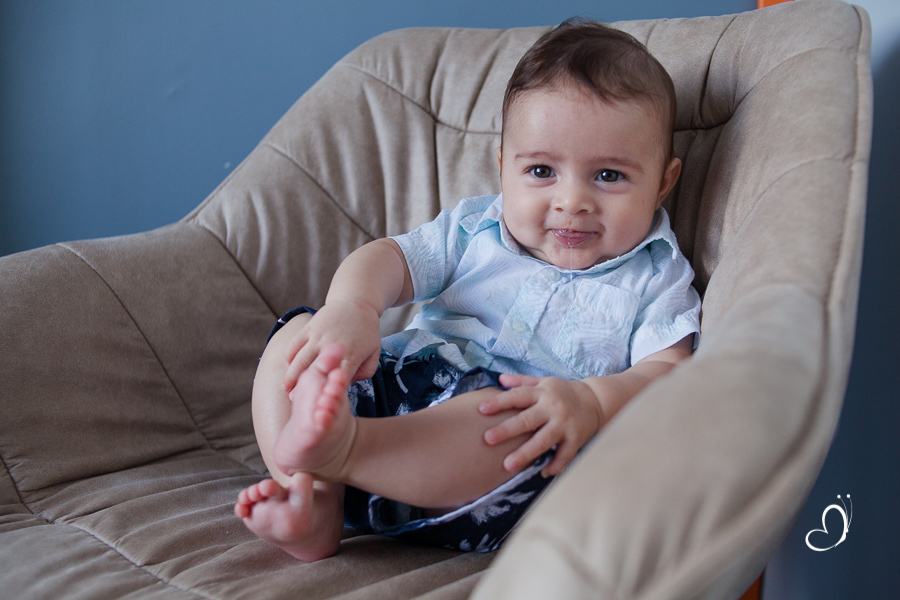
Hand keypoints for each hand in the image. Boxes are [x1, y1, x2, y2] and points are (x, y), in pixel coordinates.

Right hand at [281, 300, 381, 391]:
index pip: (335, 377)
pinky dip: (289, 356)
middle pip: (312, 369)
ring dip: (290, 374)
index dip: (324, 391)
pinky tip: (288, 366)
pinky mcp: (310, 327)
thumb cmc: (367, 333)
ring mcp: (319, 335)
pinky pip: (294, 343)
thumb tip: (345, 384)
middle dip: (301, 386)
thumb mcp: (374, 354)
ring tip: (286, 387)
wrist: (357, 303)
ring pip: (299, 358)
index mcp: (350, 355)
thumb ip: (364, 372)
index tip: (316, 402)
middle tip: (293, 400)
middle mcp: (332, 345)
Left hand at [479, 374, 603, 476]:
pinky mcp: (576, 438)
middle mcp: (552, 408)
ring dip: (525, 453)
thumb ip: (522, 381)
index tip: (481, 410)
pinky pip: (565, 455)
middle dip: (507, 430)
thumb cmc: (563, 391)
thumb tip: (499, 379)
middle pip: (527, 420)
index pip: (517, 396)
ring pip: (543, 441)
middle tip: (487, 439)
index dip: (499, 402)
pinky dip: (555, 465)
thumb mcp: (544, 381)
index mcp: (542, 392)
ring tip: (507, 465)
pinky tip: (543, 473)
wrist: (596, 400)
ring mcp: (565, 424)